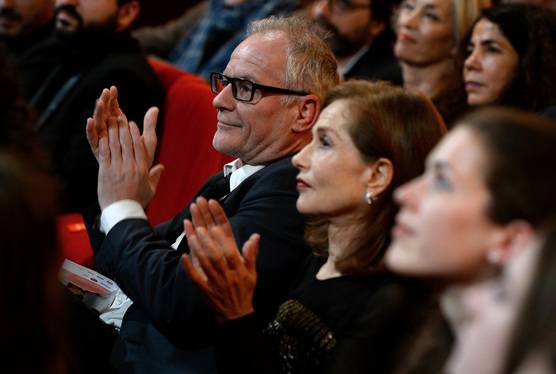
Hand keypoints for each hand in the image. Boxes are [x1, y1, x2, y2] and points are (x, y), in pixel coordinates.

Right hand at [86, 86, 157, 167]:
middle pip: (105, 115)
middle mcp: (109, 135)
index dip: (113, 100)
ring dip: (98, 113)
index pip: (115, 111)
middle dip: (105, 102)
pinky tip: (90, 121)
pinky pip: (94, 140)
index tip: (113, 88)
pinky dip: (91, 131)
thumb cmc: (141, 163)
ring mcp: (104, 144)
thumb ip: (150, 125)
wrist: (134, 184)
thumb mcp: (148, 142)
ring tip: (99, 101)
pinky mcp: (99, 153)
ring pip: (99, 125)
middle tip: (105, 91)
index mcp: (120, 131)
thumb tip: (155, 108)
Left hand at [93, 86, 163, 209]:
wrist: (123, 213)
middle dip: (122, 127)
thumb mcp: (150, 189)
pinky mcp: (105, 172)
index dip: (134, 132)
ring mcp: (118, 168)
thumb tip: (161, 167)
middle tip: (119, 117)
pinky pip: (104, 153)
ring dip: (112, 131)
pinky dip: (103, 142)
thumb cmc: (137, 202)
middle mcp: (131, 166)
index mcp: (142, 169)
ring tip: (109, 121)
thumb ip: (155, 176)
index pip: (139, 145)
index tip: (131, 124)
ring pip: (115, 144)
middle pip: (127, 141)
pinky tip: (101, 134)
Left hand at [181, 197, 258, 322]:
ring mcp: (215, 281)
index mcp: (238, 265)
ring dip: (197, 246)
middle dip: (207, 234)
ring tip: (190, 230)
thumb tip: (255, 236)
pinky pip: (196, 278)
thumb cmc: (245, 290)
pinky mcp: (205, 290)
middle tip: (199, 218)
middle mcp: (227, 272)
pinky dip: (189, 268)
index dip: (222, 231)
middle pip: (215, 250)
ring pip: (205, 262)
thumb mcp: (252, 272)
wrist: (237, 316)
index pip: (230, 245)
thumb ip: (251, 254)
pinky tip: (182, 256)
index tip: (215, 218)